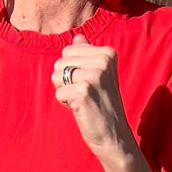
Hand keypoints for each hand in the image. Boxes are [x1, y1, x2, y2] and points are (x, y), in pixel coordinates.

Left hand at [51, 34, 134, 167]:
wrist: (114, 135)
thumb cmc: (104, 104)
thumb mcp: (100, 75)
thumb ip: (88, 54)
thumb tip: (78, 37)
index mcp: (108, 53)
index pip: (68, 50)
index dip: (72, 69)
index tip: (89, 83)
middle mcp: (103, 61)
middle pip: (60, 61)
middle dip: (66, 80)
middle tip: (85, 94)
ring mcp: (94, 76)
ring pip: (56, 76)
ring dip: (65, 91)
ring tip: (83, 100)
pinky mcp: (83, 92)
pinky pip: (58, 92)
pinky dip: (66, 103)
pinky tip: (81, 109)